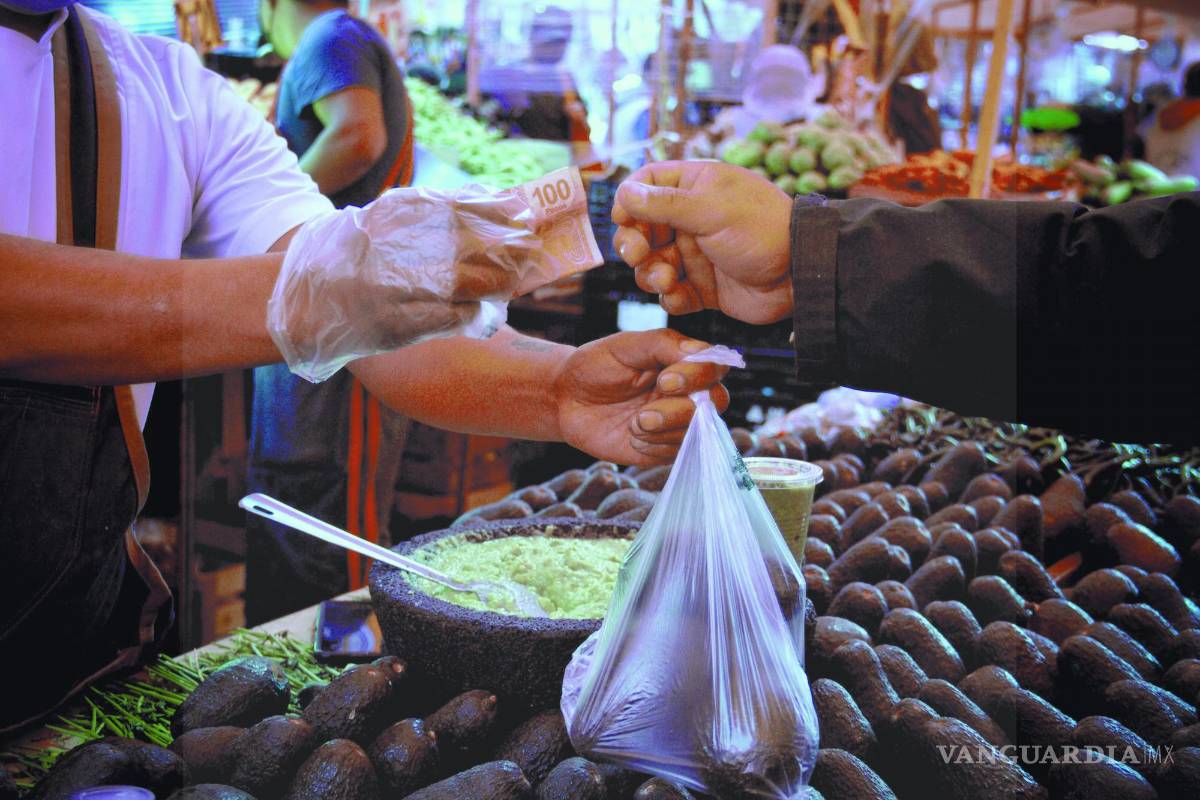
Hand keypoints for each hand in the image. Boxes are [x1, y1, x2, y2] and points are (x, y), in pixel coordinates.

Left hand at [552, 329, 729, 465]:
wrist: (566, 400)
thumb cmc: (595, 366)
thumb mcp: (624, 346)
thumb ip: (662, 344)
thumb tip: (701, 351)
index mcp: (682, 361)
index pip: (713, 366)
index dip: (697, 376)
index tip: (664, 380)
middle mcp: (687, 391)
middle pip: (715, 402)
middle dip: (682, 410)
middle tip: (645, 414)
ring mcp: (678, 420)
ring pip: (697, 430)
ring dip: (663, 429)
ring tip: (633, 423)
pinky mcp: (665, 447)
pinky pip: (678, 452)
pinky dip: (655, 445)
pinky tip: (632, 436)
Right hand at [612, 161, 793, 323]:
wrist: (801, 274)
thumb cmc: (761, 230)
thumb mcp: (711, 209)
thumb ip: (664, 203)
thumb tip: (624, 194)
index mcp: (695, 188)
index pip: (647, 184)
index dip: (629, 202)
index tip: (624, 220)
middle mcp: (692, 219)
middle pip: (641, 229)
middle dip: (633, 244)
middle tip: (638, 255)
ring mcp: (696, 255)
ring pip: (652, 264)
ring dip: (650, 273)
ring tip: (666, 279)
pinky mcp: (703, 288)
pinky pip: (672, 293)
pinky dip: (670, 297)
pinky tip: (679, 295)